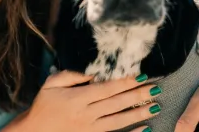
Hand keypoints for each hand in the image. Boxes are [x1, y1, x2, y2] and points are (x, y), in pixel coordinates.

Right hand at [20, 70, 161, 131]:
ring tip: (156, 106)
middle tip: (155, 87)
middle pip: (117, 103)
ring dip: (139, 113)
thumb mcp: (51, 83)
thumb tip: (93, 73)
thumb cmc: (43, 105)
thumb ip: (72, 75)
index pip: (107, 88)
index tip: (140, 75)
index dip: (125, 82)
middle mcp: (87, 114)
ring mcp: (91, 129)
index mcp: (78, 98)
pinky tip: (145, 130)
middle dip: (138, 95)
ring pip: (120, 121)